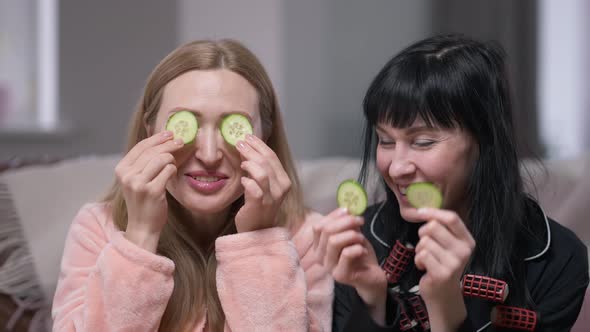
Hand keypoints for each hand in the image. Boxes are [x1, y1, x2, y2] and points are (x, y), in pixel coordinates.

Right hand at [115, 131, 182, 251]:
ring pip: (162, 159)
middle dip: (169, 144)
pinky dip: (173, 171)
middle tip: (181, 142)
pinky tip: (172, 175)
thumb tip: (162, 141)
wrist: (142, 227)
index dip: (157, 138)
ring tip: (173, 165)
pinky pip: (169, 170)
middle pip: (153, 151)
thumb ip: (144, 163)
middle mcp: (127, 175)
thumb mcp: (136, 180)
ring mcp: (139, 183)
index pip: (141, 146)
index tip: (169, 133)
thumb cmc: (143, 202)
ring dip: (171, 160)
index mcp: (121, 169)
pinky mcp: (152, 191)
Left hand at [234, 134, 291, 231]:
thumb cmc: (259, 206)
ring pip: (262, 173)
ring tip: (241, 162)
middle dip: (251, 150)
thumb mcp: (263, 185)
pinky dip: (247, 181)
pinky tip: (242, 180)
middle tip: (239, 143)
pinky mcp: (259, 205)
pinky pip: (254, 189)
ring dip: (250, 163)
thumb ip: (258, 169)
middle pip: (267, 162)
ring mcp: (271, 198)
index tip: (247, 137)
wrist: (258, 232)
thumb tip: (246, 148)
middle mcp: (281, 188)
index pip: (272, 157)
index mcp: (284, 181)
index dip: (259, 145)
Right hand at [313, 208, 386, 323]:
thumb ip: (346, 223)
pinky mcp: (340, 275)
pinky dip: (357, 247)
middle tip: (360, 221)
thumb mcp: (352, 234)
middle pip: (326, 232)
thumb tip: (346, 209)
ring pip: (334, 241)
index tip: (349, 211)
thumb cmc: (360, 254)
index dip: (333, 216)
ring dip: (352, 235)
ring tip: (361, 238)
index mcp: (319, 246)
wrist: (372, 275)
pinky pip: (346, 253)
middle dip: (346, 222)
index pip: (318, 226)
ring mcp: (328, 267)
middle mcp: (320, 257)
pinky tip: (363, 251)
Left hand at [405, 207, 474, 330]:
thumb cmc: (442, 264)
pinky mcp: (442, 273)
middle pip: (433, 227)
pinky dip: (418, 260)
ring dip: (420, 250)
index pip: (452, 218)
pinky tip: (425, 268)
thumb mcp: (448, 245)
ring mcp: (454, 263)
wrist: (444, 295)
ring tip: (427, 260)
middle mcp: (464, 251)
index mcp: (467, 240)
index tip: (420, 212)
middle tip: (426, 246)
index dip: (433, 212)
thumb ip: (441, 228)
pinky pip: (421, 255)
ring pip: (424, 242)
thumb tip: (423, 209)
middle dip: (422, 234)